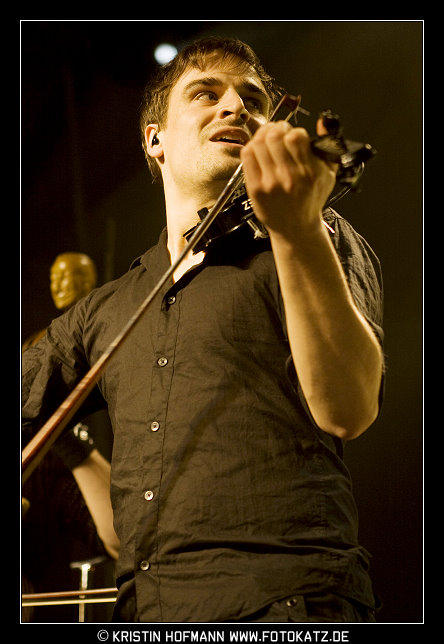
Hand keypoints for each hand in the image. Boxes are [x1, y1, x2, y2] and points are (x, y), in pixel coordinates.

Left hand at [240, 119, 336, 241]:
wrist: (296, 227)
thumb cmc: (311, 200)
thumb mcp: (329, 175)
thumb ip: (328, 147)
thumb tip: (323, 122)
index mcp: (310, 172)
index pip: (296, 137)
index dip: (293, 131)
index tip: (293, 135)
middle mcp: (290, 177)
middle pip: (274, 136)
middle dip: (276, 128)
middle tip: (278, 132)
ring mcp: (270, 183)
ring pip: (258, 143)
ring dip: (262, 135)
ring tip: (268, 139)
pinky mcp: (255, 189)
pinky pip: (247, 156)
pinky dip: (251, 147)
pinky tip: (258, 150)